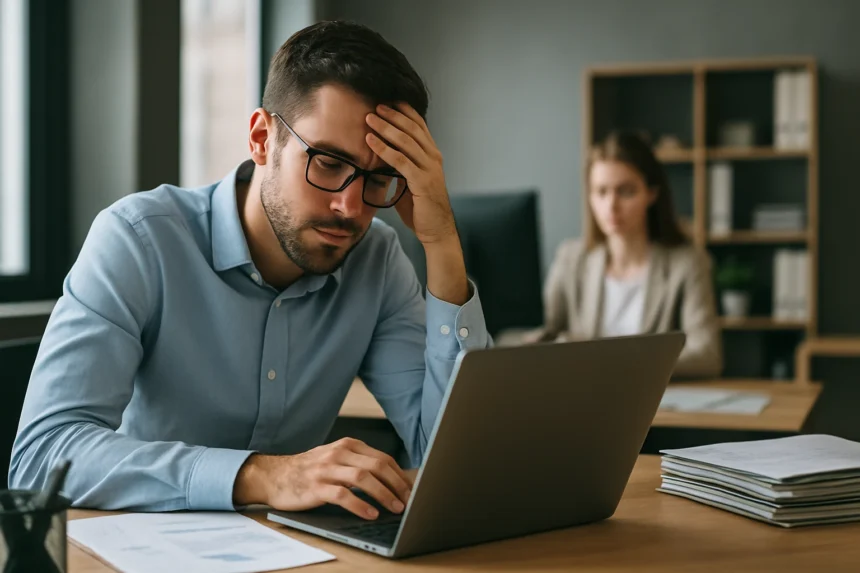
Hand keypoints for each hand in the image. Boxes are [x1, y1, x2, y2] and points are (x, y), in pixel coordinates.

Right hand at [233, 438, 411, 519]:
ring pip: (363, 477)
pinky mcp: (315, 486)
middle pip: (377, 465)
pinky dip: (360, 505)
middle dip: (397, 484)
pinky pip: (343, 495)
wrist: (274, 475)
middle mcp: (339, 453)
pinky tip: (371, 514)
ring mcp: (326, 469)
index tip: (412, 490)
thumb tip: (392, 481)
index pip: (383, 458)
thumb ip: (359, 464)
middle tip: (409, 501)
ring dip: (383, 494)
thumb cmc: (310, 470)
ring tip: (395, 508)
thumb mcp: (336, 459)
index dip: (400, 475)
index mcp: (348, 445)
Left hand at [366, 103, 469, 304]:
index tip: (388, 100)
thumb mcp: (409, 181)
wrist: (436, 230)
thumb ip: (400, 167)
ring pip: (406, 141)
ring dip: (385, 127)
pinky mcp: (422, 182)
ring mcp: (429, 169)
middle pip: (412, 129)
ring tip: (369, 118)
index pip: (419, 126)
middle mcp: (433, 158)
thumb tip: (381, 156)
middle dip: (392, 115)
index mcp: (432, 155)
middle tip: (375, 104)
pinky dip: (384, 149)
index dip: (404, 111)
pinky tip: (370, 141)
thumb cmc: (421, 207)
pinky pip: (400, 160)